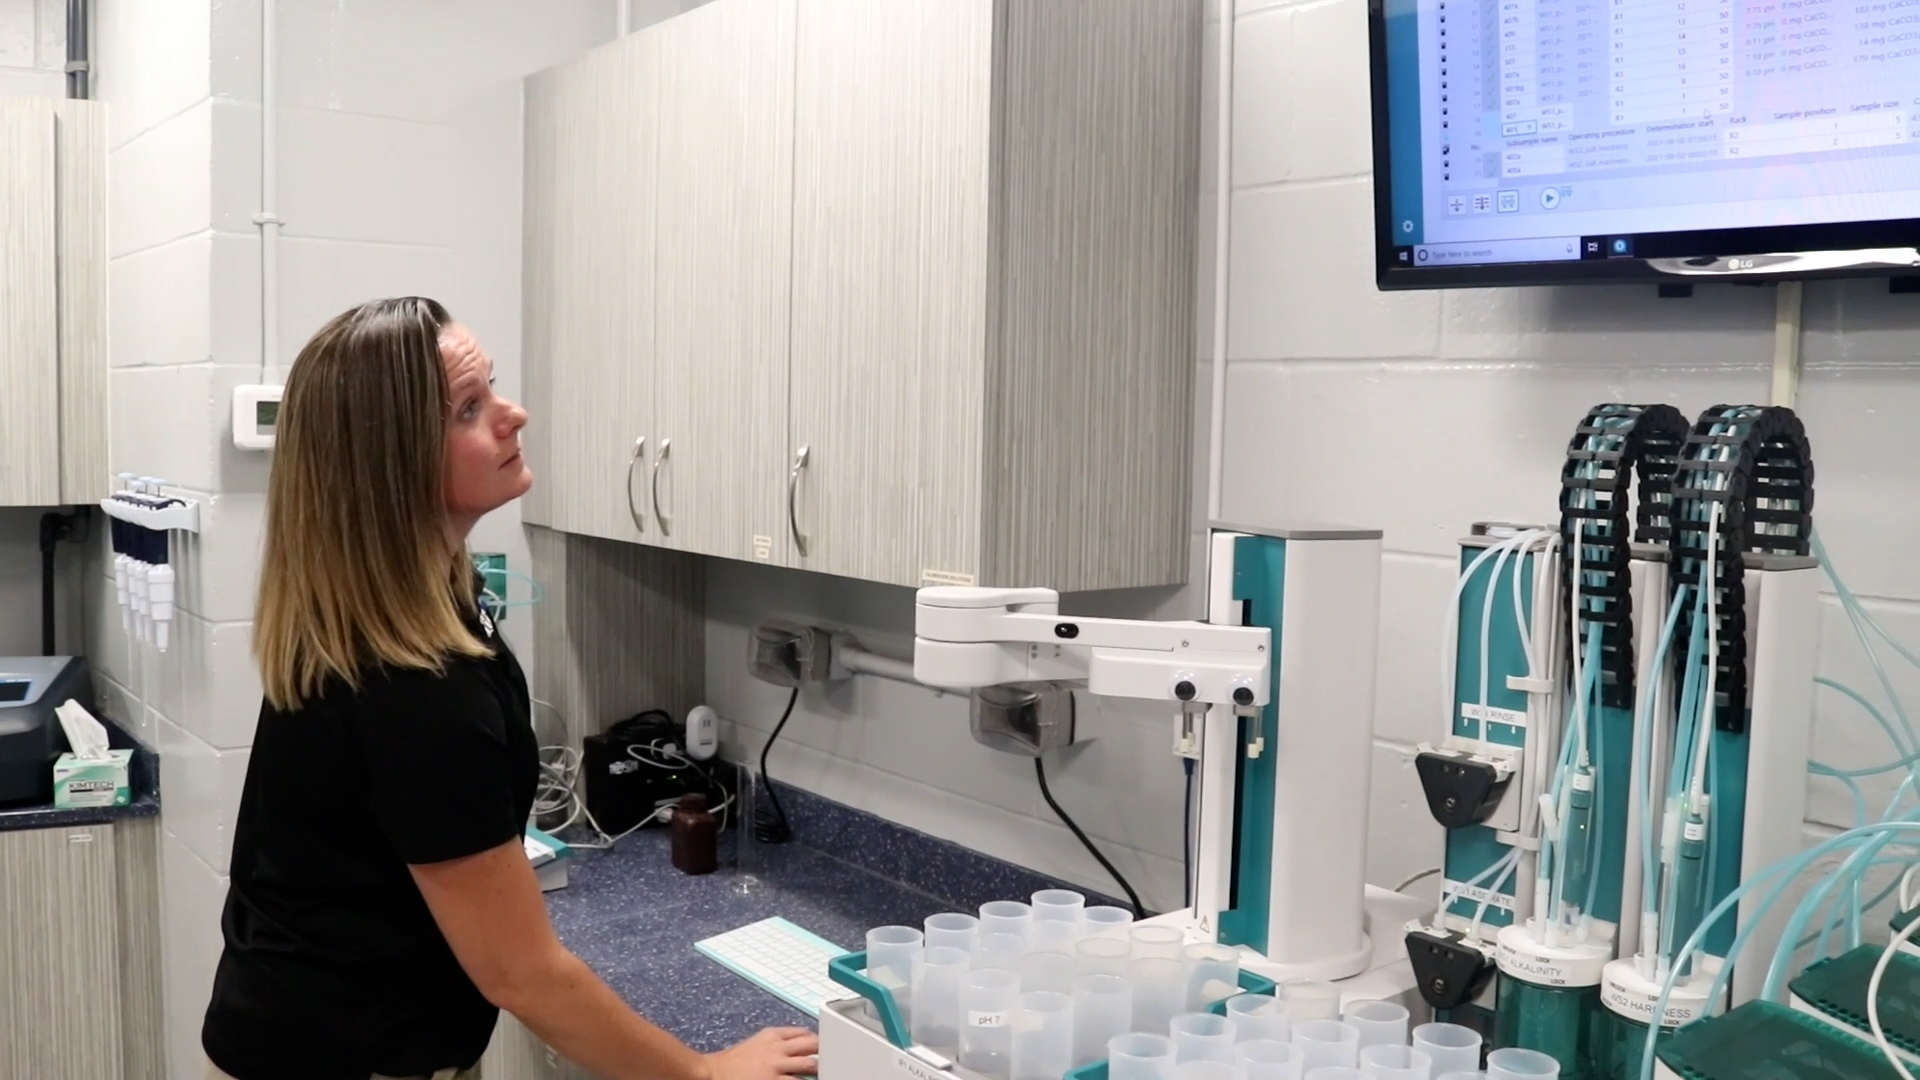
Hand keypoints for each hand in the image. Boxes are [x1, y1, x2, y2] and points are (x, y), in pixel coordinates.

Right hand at [702, 1027, 819, 1079]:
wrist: (713, 1072)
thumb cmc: (734, 1061)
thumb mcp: (758, 1042)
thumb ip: (778, 1041)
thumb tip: (798, 1045)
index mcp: (773, 1035)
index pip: (805, 1033)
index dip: (815, 1041)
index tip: (819, 1049)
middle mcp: (778, 1048)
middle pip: (813, 1045)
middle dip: (821, 1053)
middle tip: (827, 1062)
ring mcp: (776, 1066)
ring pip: (810, 1064)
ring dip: (816, 1070)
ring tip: (819, 1075)